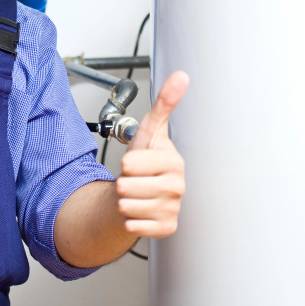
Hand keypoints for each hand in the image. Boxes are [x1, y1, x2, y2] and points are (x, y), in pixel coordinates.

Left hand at [116, 71, 188, 238]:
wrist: (140, 189)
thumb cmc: (144, 160)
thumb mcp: (149, 129)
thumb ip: (164, 104)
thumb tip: (181, 76)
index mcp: (173, 162)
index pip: (132, 165)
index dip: (126, 163)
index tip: (135, 161)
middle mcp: (177, 187)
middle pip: (128, 187)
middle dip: (123, 183)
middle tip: (134, 179)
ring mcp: (172, 209)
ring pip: (128, 206)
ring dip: (124, 201)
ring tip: (134, 193)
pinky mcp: (166, 229)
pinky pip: (133, 227)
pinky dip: (128, 220)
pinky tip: (138, 211)